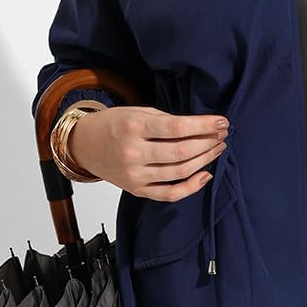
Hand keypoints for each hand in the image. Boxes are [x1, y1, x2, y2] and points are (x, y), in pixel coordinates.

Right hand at [68, 106, 229, 199]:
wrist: (85, 145)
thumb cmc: (114, 125)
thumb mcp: (138, 112)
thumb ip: (167, 121)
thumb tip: (203, 129)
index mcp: (133, 127)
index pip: (177, 128)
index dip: (204, 126)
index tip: (222, 122)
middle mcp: (133, 153)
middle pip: (181, 152)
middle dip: (208, 143)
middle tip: (221, 135)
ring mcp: (134, 175)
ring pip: (179, 173)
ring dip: (204, 161)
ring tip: (217, 149)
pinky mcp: (136, 190)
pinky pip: (169, 194)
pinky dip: (191, 187)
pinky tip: (205, 175)